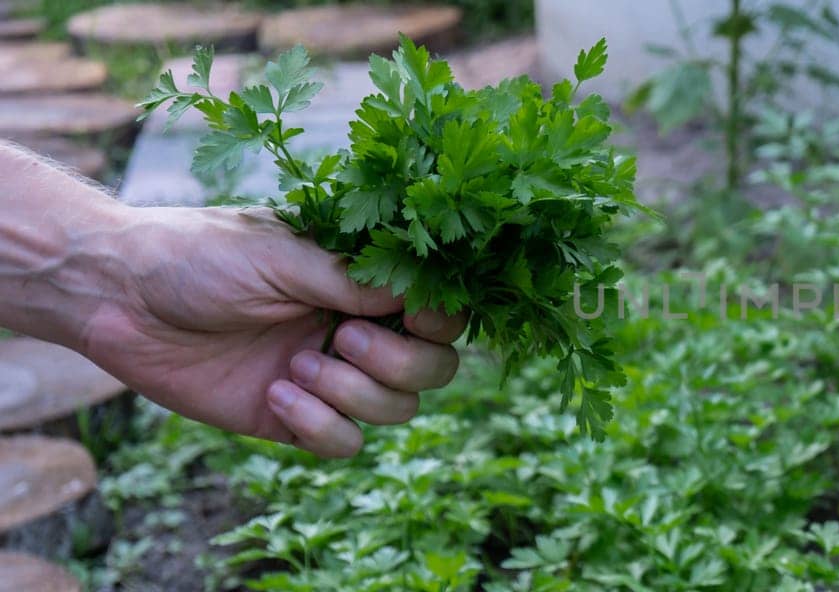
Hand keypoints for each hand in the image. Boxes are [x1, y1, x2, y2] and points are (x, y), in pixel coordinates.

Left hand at [77, 206, 463, 456]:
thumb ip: (352, 279)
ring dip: (355, 393)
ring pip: (397, 408)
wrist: (118, 296)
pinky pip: (344, 442)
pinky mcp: (293, 417)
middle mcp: (356, 327)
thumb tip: (417, 298)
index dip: (441, 319)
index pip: (440, 309)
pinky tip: (275, 393)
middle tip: (344, 337)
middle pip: (435, 368)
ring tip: (297, 364)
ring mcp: (329, 375)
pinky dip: (320, 425)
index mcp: (361, 280)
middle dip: (401, 362)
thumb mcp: (281, 253)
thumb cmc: (198, 255)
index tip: (414, 315)